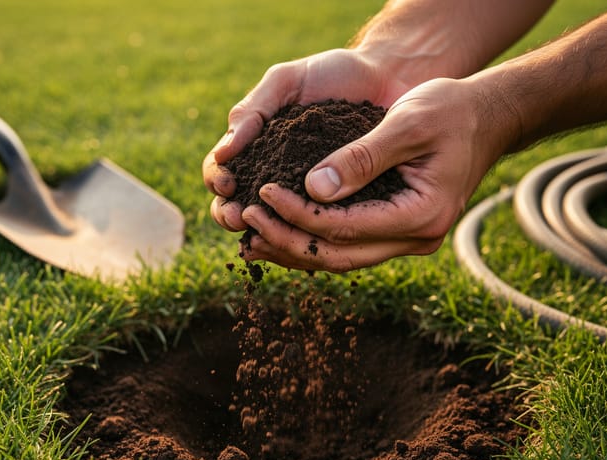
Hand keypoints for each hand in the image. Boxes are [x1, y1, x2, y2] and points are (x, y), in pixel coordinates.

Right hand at [203, 48, 415, 231]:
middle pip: (237, 207)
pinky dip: (306, 238)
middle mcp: (275, 177)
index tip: (228, 182)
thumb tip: (224, 153)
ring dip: (264, 233)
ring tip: (266, 233)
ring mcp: (305, 196)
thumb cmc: (334, 74)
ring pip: (274, 226)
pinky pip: (317, 229)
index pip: (220, 172)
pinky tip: (307, 239)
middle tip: (239, 218)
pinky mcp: (337, 208)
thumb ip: (253, 110)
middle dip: (230, 215)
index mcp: (254, 148)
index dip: (217, 181)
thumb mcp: (286, 82)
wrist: (389, 78)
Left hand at [238, 77, 518, 271]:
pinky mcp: (398, 232)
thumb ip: (363, 157)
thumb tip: (313, 188)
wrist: (486, 118)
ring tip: (250, 235)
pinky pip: (349, 246)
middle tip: (245, 220)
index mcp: (421, 215)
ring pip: (341, 259)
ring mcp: (409, 240)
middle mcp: (417, 239)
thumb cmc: (450, 111)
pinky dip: (313, 240)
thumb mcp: (407, 123)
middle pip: (338, 256)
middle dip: (287, 241)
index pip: (344, 228)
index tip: (262, 192)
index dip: (297, 214)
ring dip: (294, 249)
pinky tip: (279, 232)